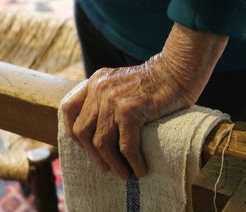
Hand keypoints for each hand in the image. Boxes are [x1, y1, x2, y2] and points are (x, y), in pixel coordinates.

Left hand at [62, 23, 227, 179]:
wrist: (177, 71)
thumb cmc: (155, 82)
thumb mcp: (121, 83)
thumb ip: (106, 98)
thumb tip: (98, 131)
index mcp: (96, 82)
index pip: (68, 108)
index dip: (71, 131)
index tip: (84, 147)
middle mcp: (100, 88)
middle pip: (81, 130)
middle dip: (92, 154)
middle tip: (106, 168)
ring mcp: (113, 99)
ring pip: (101, 142)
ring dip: (113, 163)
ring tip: (124, 174)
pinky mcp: (129, 110)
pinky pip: (125, 145)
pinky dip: (132, 162)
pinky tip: (140, 169)